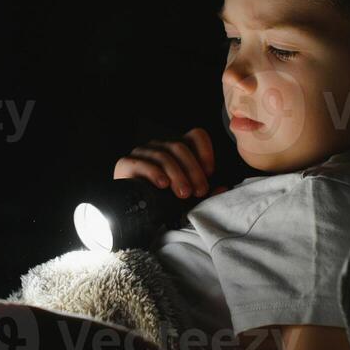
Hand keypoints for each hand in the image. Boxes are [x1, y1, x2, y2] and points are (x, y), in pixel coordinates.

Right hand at [112, 127, 226, 199]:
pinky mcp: (126, 163)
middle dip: (193, 170)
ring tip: (184, 193)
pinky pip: (143, 163)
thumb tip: (223, 189)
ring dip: (177, 175)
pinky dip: (155, 173)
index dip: (205, 151)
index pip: (196, 135)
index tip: (210, 173)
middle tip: (198, 191)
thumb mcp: (189, 198)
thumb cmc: (163, 202)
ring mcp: (143, 152)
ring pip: (164, 156)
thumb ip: (204, 193)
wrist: (133, 213)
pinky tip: (163, 185)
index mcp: (178, 149)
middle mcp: (161, 146)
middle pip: (180, 147)